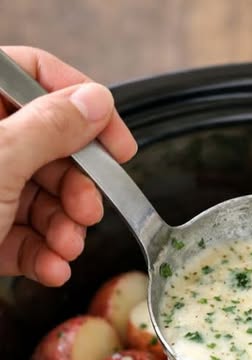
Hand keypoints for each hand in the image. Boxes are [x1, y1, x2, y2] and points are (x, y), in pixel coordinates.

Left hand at [0, 46, 136, 286]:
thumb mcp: (0, 160)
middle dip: (75, 187)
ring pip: (40, 197)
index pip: (34, 76)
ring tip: (67, 249)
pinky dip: (44, 255)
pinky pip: (25, 236)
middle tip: (89, 210)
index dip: (83, 106)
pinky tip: (52, 268)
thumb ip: (51, 126)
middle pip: (47, 146)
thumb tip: (95, 101)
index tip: (117, 144)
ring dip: (64, 228)